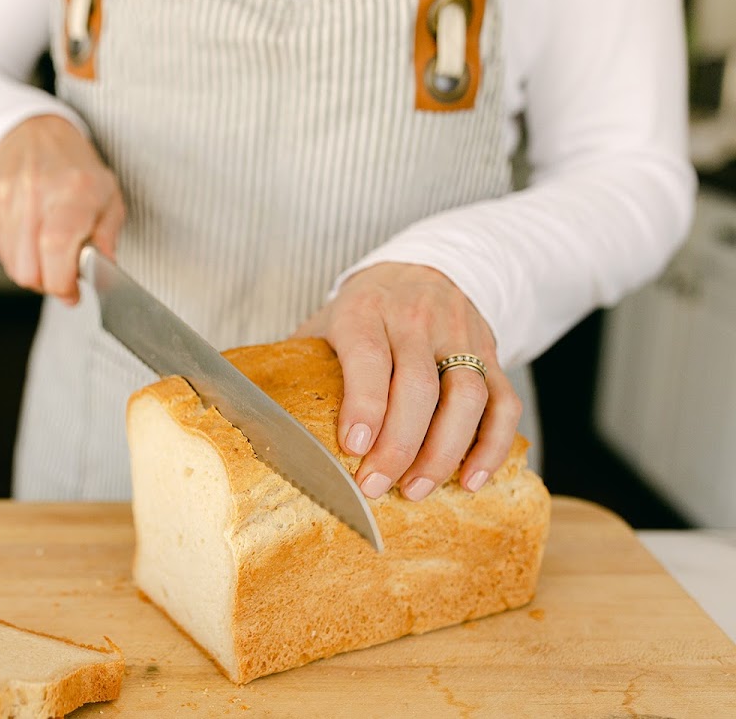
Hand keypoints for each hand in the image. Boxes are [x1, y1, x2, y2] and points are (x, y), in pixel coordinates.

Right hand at [0, 115, 124, 304]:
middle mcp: (34, 192)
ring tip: (46, 248)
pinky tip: (29, 232)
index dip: (63, 283)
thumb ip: (107, 238)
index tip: (73, 291)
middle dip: (48, 282)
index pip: (56, 250)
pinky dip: (15, 252)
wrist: (33, 131)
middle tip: (62, 270)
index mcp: (72, 192)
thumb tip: (104, 273)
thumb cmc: (74, 167)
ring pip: (12, 266)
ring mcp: (3, 197)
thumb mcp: (108, 196)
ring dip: (32, 269)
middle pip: (29, 271)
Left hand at [293, 263, 521, 500]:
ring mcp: (460, 336)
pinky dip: (493, 444)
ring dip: (445, 450)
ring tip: (418, 489)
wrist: (420, 270)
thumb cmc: (362, 312)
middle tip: (377, 487)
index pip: (368, 357)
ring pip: (466, 395)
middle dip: (399, 444)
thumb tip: (256, 412)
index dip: (364, 404)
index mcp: (366, 312)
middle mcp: (417, 320)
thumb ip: (299, 360)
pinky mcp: (492, 353)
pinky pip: (503, 401)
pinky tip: (472, 478)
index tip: (354, 447)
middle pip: (418, 385)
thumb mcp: (325, 322)